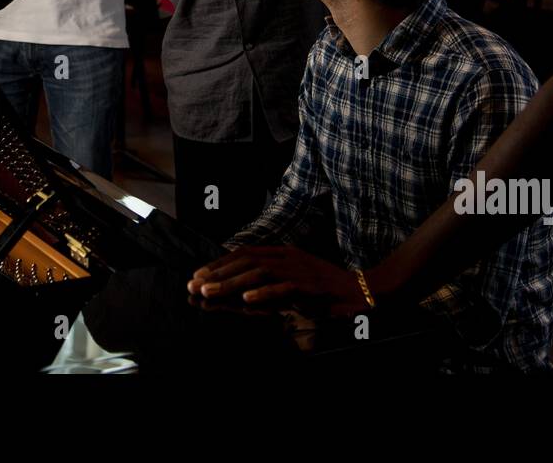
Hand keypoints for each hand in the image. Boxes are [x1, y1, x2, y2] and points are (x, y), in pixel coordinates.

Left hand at [187, 245, 369, 316]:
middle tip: (195, 284)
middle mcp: (287, 256)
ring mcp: (299, 269)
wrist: (358, 292)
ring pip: (259, 272)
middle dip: (217, 273)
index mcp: (281, 252)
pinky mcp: (310, 285)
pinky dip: (263, 293)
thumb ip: (266, 285)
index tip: (198, 274)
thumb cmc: (320, 290)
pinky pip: (283, 288)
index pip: (244, 253)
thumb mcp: (290, 284)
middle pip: (246, 260)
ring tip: (210, 291)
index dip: (219, 262)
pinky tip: (246, 299)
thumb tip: (236, 292)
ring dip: (232, 282)